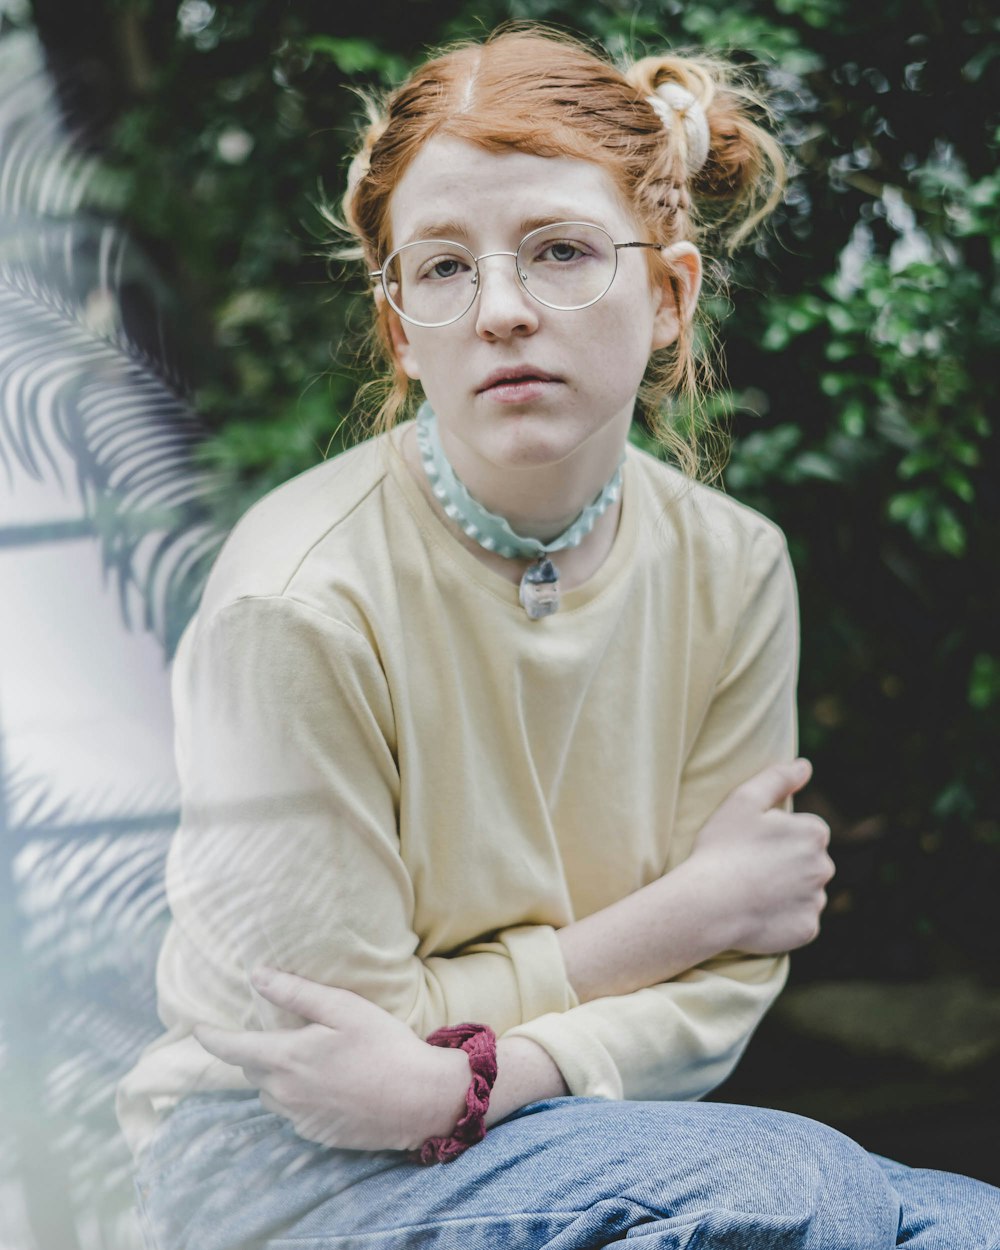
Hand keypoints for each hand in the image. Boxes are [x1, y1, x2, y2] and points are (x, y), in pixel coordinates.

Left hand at [193, 968, 470, 1152]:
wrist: (419, 1100)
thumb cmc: (385, 1046)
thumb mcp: (343, 1008)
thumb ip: (296, 993)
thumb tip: (256, 976)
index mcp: (287, 1058)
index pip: (231, 1049)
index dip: (211, 1037)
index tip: (196, 1028)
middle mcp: (285, 1092)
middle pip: (251, 1070)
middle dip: (251, 1051)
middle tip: (266, 1032)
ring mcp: (299, 1118)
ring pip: (269, 1093)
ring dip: (273, 1074)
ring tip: (300, 1056)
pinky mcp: (315, 1135)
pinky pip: (291, 1111)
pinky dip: (296, 1095)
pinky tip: (325, 1082)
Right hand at [687, 758, 834, 953]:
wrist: (708, 903)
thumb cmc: (722, 848)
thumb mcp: (743, 800)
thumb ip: (777, 778)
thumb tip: (805, 766)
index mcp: (813, 833)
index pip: (805, 831)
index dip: (777, 836)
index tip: (752, 843)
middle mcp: (824, 867)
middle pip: (809, 861)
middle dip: (787, 863)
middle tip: (750, 866)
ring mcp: (817, 901)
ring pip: (806, 891)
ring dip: (787, 890)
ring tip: (752, 891)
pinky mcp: (808, 929)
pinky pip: (800, 920)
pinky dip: (784, 917)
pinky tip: (758, 912)